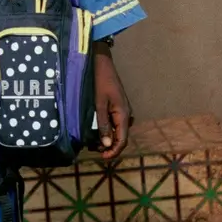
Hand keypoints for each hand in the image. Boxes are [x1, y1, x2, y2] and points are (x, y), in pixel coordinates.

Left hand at [93, 43, 132, 160]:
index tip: (103, 157)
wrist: (102, 64)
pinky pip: (116, 123)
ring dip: (109, 139)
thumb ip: (103, 125)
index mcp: (123, 115)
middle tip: (95, 151)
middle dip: (110, 147)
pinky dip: (108, 131)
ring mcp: (123, 110)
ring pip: (119, 131)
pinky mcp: (118, 107)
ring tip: (95, 144)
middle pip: (121, 137)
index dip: (114, 151)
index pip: (122, 140)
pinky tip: (98, 132)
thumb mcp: (99, 105)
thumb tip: (107, 144)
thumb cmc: (99, 83)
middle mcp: (126, 114)